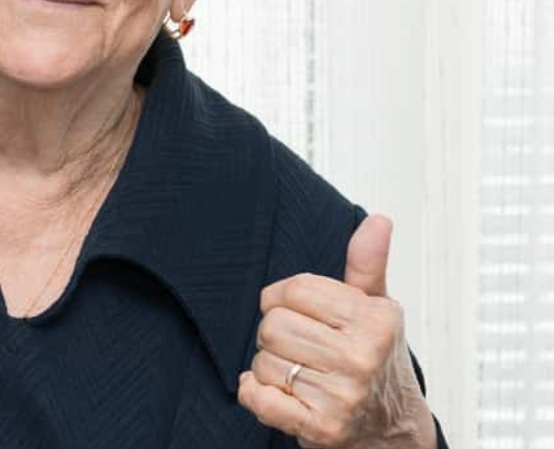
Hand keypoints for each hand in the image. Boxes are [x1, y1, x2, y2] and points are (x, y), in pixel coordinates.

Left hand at [237, 215, 437, 447]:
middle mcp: (361, 358)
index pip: (295, 290)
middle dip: (276, 334)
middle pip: (273, 325)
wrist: (393, 430)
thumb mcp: (377, 309)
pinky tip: (277, 392)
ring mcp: (342, 396)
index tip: (297, 311)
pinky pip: (258, 398)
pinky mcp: (320, 428)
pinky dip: (255, 394)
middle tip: (301, 347)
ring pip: (263, 362)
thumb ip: (367, 264)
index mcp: (375, 321)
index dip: (283, 298)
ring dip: (271, 368)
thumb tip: (377, 221)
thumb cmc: (378, 362)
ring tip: (301, 374)